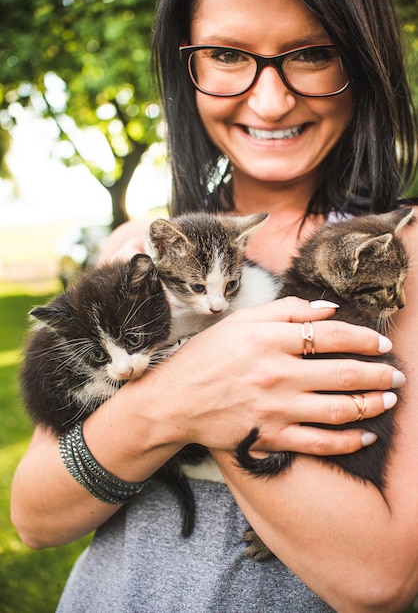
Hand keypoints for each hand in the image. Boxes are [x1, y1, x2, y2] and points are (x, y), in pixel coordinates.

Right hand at [141, 296, 402, 457]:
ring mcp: (275, 409)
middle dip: (378, 374)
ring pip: (337, 410)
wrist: (173, 402)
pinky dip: (346, 441)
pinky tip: (364, 435)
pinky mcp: (270, 438)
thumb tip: (329, 308)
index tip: (381, 344)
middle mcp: (277, 374)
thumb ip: (286, 311)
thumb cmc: (206, 357)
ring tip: (388, 401)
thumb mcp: (240, 321)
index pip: (332, 336)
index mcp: (270, 340)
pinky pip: (318, 443)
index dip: (364, 340)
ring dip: (370, 405)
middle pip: (343, 374)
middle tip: (396, 375)